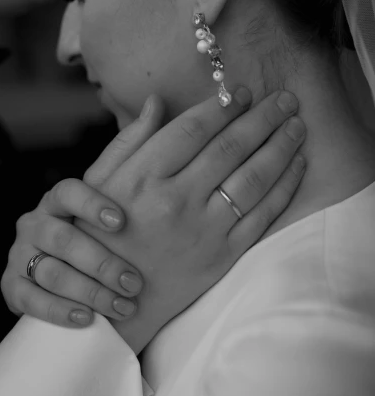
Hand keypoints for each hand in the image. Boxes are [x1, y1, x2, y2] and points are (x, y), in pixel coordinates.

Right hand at [1, 178, 144, 326]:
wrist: (56, 285)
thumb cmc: (91, 249)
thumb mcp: (100, 227)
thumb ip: (121, 214)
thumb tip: (167, 199)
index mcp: (55, 203)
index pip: (67, 192)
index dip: (91, 205)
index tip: (121, 222)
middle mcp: (33, 224)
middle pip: (63, 240)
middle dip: (103, 264)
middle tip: (134, 283)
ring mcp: (18, 255)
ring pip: (52, 272)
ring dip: (90, 292)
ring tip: (121, 307)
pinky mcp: (10, 286)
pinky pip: (31, 300)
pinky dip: (60, 311)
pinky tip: (87, 319)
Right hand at [76, 89, 305, 354]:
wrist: (110, 303)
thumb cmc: (99, 237)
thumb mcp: (98, 183)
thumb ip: (130, 141)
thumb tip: (156, 100)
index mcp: (142, 177)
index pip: (192, 129)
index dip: (221, 107)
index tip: (241, 92)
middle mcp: (174, 200)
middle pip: (229, 147)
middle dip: (262, 118)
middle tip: (284, 99)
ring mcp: (201, 230)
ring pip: (252, 178)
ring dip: (280, 146)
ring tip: (296, 125)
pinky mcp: (221, 256)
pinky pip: (261, 216)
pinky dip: (284, 188)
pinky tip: (296, 166)